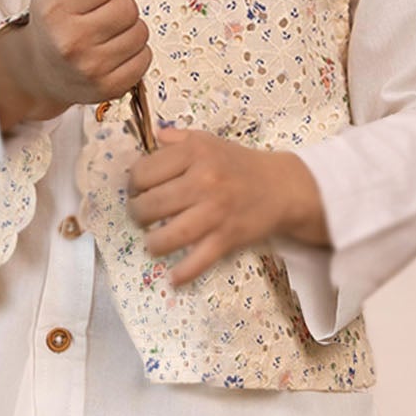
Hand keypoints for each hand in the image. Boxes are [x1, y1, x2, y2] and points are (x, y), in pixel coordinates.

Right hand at [0, 0, 151, 128]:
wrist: (40, 72)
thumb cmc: (51, 24)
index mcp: (54, 10)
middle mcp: (71, 41)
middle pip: (128, 6)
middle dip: (117, 6)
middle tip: (98, 15)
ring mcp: (91, 68)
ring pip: (140, 32)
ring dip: (128, 29)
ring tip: (106, 34)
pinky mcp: (109, 88)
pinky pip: (145, 58)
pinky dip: (134, 53)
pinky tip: (113, 52)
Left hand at [125, 124, 324, 286]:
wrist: (282, 186)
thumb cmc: (239, 164)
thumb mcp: (208, 141)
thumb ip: (177, 139)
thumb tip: (153, 138)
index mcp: (194, 153)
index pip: (144, 172)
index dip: (133, 185)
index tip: (137, 191)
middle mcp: (204, 180)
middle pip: (151, 205)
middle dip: (138, 215)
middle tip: (142, 217)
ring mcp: (216, 211)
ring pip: (170, 235)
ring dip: (153, 244)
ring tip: (153, 243)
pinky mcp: (228, 236)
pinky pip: (200, 259)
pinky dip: (184, 272)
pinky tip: (173, 277)